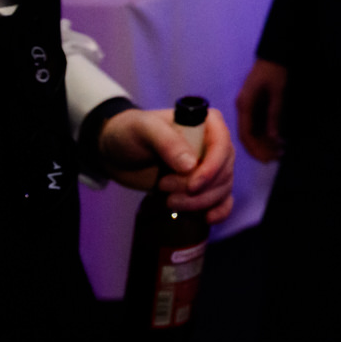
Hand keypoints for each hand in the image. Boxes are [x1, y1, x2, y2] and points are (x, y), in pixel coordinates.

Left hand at [99, 106, 237, 222]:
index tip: (192, 186)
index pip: (222, 146)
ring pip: (222, 188)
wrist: (117, 153)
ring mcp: (210, 166)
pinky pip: (223, 199)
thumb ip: (167, 142)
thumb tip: (191, 166)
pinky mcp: (203, 185)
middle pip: (224, 171)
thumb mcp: (144, 130)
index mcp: (207, 123)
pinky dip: (220, 210)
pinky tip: (207, 218)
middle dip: (199, 188)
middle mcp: (214, 143)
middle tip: (164, 187)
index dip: (212, 168)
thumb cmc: (130, 133)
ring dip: (199, 201)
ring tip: (169, 201)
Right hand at [234, 58, 286, 162]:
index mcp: (244, 104)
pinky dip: (265, 134)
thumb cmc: (276, 70)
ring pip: (252, 131)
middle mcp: (243, 107)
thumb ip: (274, 115)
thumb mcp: (278, 93)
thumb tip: (273, 138)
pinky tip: (277, 140)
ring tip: (279, 152)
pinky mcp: (254, 104)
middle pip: (247, 135)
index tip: (267, 159)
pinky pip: (256, 124)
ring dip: (264, 143)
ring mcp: (247, 106)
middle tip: (276, 158)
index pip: (245, 134)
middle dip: (260, 149)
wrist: (275, 52)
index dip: (255, 149)